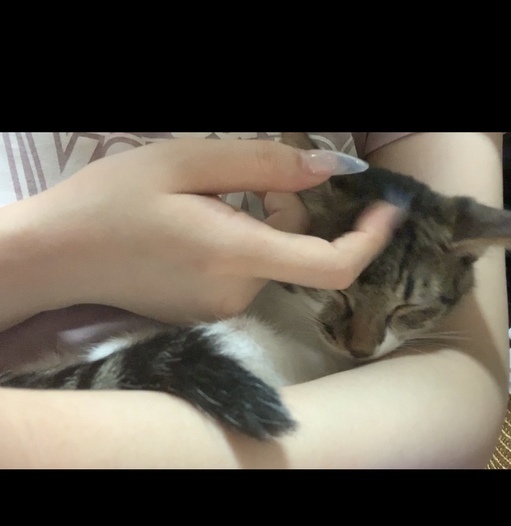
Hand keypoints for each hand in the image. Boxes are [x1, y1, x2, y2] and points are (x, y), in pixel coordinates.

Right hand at [16, 138, 401, 323]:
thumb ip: (266, 165)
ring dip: (262, 222)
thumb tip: (329, 169)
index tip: (386, 206)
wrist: (58, 257)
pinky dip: (243, 243)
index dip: (369, 238)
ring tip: (207, 200)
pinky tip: (199, 226)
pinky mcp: (210, 313)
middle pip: (298, 249)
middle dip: (287, 208)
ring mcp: (224, 309)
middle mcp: (239, 293)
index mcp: (237, 254)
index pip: (332, 265)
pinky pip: (248, 272)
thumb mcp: (186, 161)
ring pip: (272, 258)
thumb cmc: (112, 201)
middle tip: (240, 177)